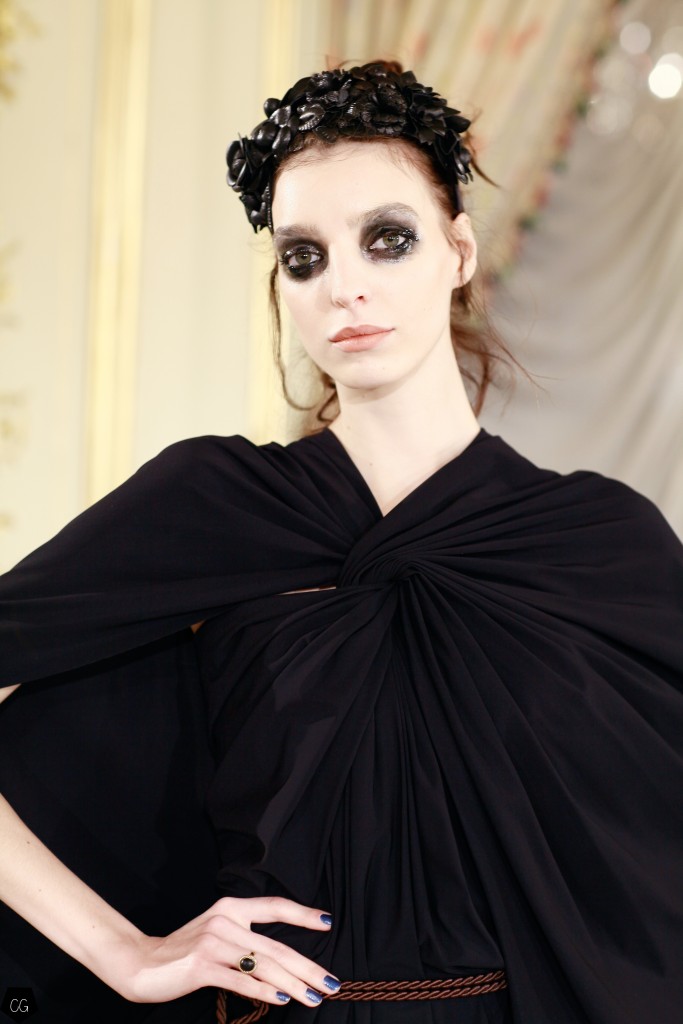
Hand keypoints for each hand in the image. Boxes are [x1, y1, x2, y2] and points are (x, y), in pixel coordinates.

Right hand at [114, 895, 337, 1006]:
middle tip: (331, 982)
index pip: (275, 906)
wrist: (142, 963)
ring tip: (314, 996)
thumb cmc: (183, 952)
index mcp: (231, 907)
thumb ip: (245, 941)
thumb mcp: (216, 934)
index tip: (328, 922)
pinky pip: (240, 979)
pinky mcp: (202, 965)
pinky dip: (263, 990)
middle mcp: (226, 920)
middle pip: (276, 945)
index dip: (302, 914)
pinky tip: (281, 998)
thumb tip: (281, 964)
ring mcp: (213, 942)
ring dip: (293, 983)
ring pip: (263, 964)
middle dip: (308, 967)